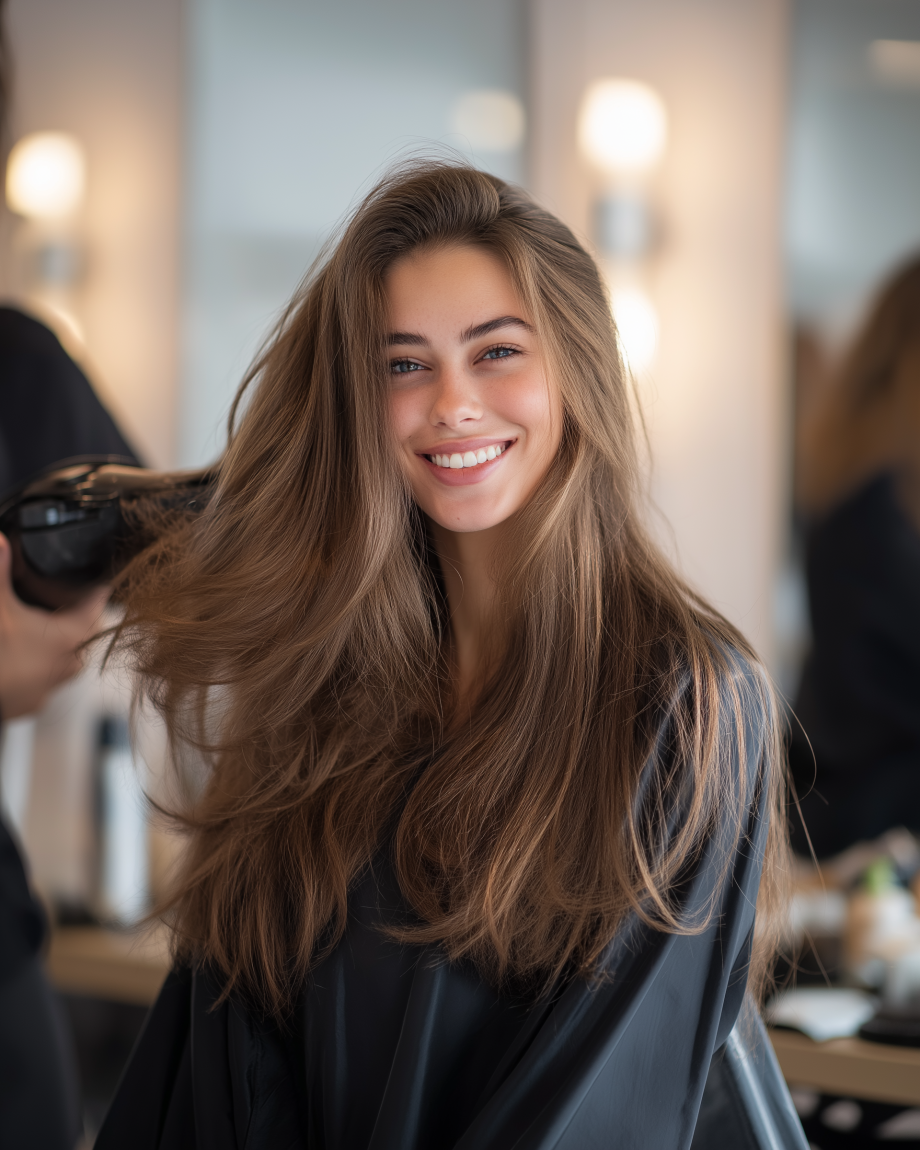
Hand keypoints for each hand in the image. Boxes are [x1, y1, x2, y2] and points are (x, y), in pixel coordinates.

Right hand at [0, 533, 109, 719]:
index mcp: (67, 639)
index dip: (97, 593)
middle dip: (76, 616)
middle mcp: (65, 666)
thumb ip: (0, 572)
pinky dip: (34, 661)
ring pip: (63, 659)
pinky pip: (40, 677)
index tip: (101, 583)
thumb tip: (1, 542)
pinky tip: (18, 652)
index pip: (95, 609)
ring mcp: (46, 689)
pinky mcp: (26, 703)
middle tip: (66, 599)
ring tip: (40, 624)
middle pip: (83, 636)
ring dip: (55, 641)